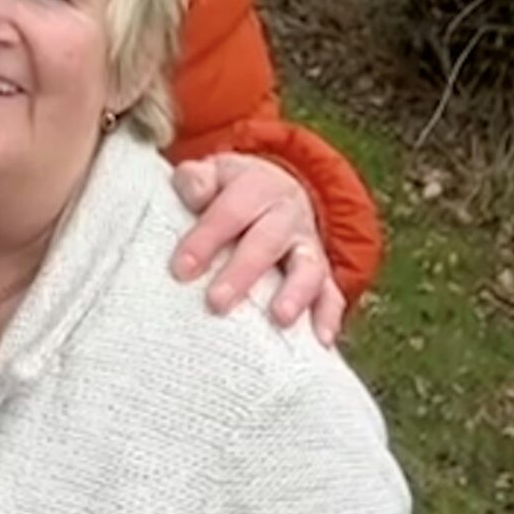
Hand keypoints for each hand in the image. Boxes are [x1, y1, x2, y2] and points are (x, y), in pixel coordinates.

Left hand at [170, 152, 344, 343]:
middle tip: (216, 302)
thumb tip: (196, 194)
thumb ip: (197, 180)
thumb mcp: (213, 173)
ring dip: (295, 293)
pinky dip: (329, 316)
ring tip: (280, 318)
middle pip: (267, 242)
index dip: (205, 239)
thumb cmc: (230, 190)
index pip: (230, 212)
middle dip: (242, 273)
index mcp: (257, 186)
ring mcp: (308, 245)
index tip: (181, 270)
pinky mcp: (323, 273)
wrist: (277, 188)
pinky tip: (320, 340)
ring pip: (308, 267)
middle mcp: (287, 215)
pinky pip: (332, 294)